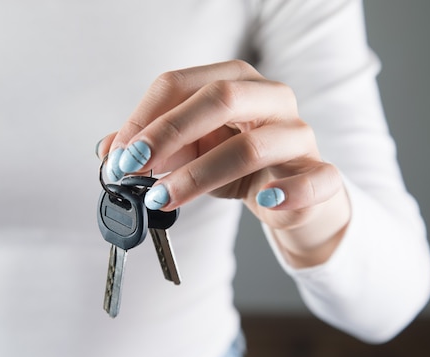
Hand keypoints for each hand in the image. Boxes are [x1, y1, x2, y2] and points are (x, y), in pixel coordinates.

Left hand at [98, 60, 350, 266]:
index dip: (145, 117)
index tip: (121, 153)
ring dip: (199, 175)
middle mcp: (270, 99)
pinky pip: (314, 180)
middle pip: (220, 99)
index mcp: (234, 81)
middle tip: (135, 165)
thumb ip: (153, 148)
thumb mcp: (190, 150)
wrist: (289, 193)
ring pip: (253, 146)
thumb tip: (109, 152)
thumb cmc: (237, 165)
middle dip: (169, 133)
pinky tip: (263, 201)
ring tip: (164, 198)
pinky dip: (287, 192)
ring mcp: (298, 135)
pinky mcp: (320, 174)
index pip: (182, 84)